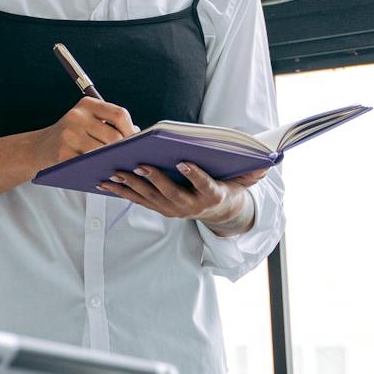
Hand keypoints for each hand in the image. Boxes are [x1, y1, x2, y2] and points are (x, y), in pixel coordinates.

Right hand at [39, 97, 136, 166]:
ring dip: (112, 161)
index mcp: (87, 105)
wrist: (39, 147)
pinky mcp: (63, 154)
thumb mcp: (89, 121)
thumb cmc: (72, 135)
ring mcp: (68, 135)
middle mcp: (76, 116)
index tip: (136, 142)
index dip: (131, 130)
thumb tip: (138, 134)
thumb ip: (111, 124)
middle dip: (123, 149)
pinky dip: (98, 169)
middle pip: (113, 136)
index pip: (119, 114)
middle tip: (128, 158)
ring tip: (117, 165)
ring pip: (103, 152)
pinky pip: (89, 164)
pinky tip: (101, 171)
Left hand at [99, 164, 267, 232]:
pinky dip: (122, 191)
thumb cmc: (231, 187)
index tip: (183, 162)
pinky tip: (106, 182)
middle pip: (171, 193)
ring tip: (115, 172)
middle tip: (139, 165)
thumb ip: (252, 172)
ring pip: (150, 198)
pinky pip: (138, 200)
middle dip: (154, 179)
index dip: (195, 175)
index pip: (205, 185)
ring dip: (131, 186)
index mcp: (213, 195)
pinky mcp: (160, 209)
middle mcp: (191, 206)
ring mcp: (174, 210)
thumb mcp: (244, 180)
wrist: (223, 212)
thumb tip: (268, 163)